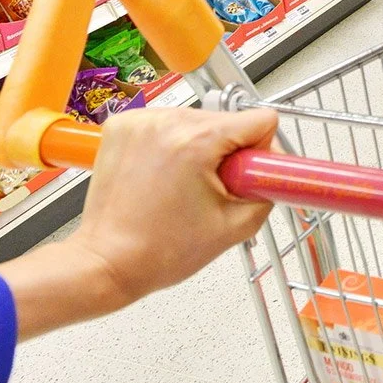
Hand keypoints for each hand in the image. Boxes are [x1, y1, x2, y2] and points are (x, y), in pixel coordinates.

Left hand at [0, 107, 276, 339]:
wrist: (107, 262)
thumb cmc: (159, 252)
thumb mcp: (234, 227)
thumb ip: (267, 192)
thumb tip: (274, 173)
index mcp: (197, 142)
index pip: (260, 120)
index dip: (263, 151)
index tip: (248, 176)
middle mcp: (167, 122)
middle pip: (226, 121)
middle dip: (228, 154)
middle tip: (212, 192)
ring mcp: (140, 121)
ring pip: (196, 121)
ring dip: (199, 149)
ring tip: (182, 187)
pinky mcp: (121, 126)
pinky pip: (165, 124)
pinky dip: (170, 145)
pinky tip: (162, 176)